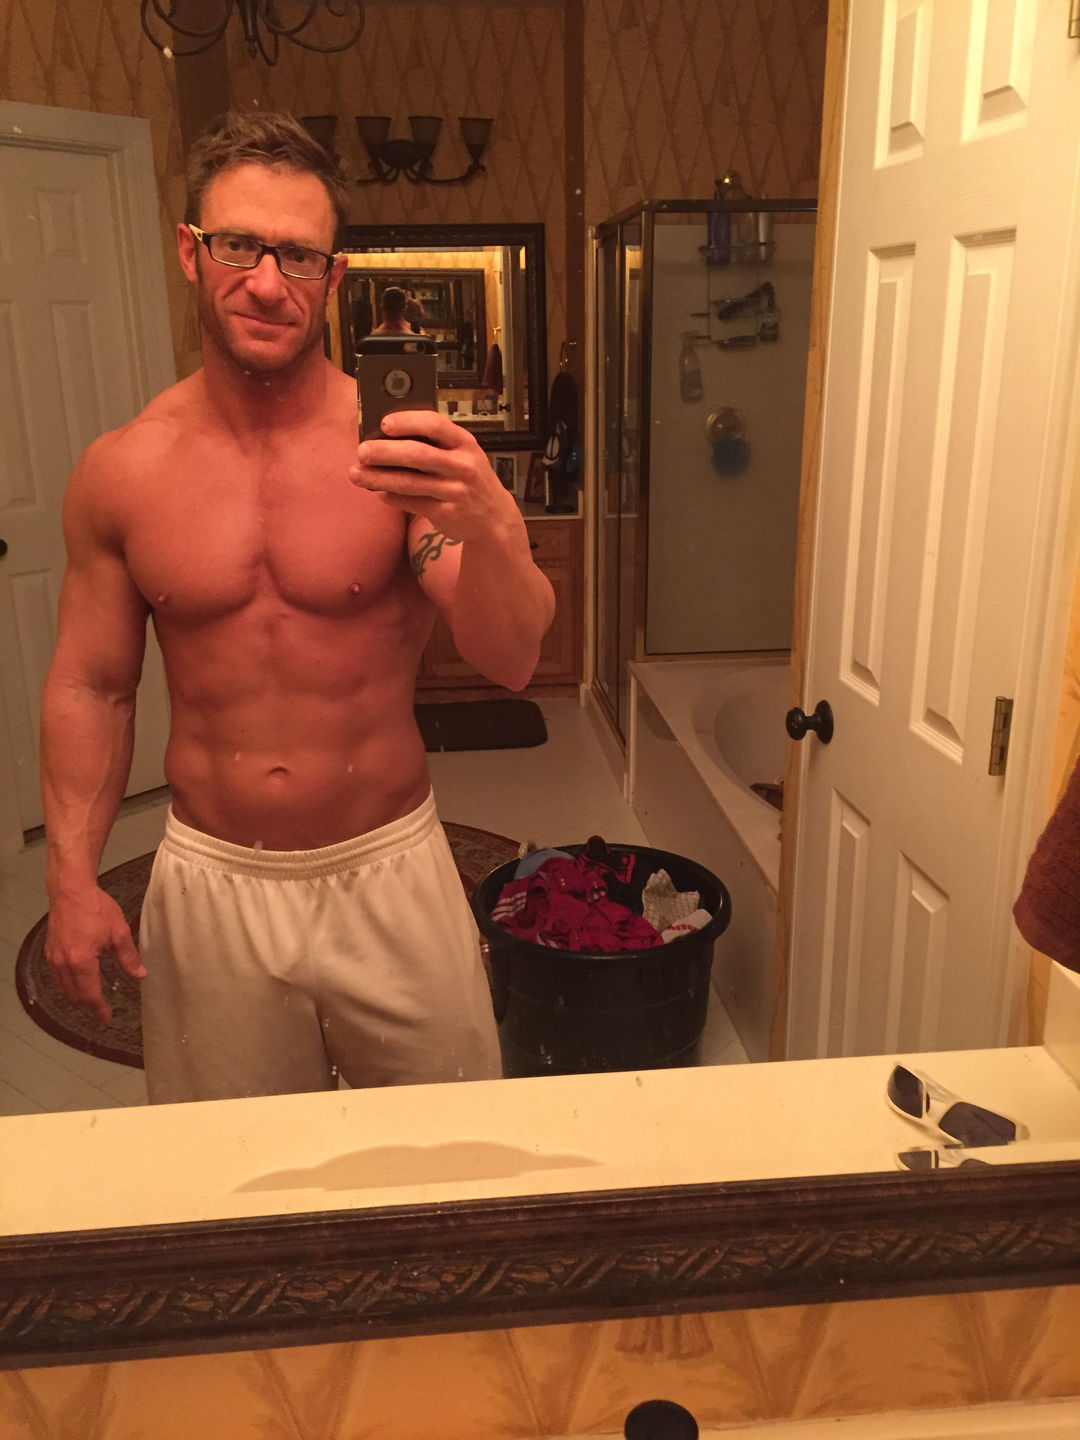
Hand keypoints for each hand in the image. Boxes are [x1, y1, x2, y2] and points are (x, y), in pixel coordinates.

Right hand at [43, 886, 146, 1026]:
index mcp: (82, 962)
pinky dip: (68, 985)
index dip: (99, 1009)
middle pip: (75, 995)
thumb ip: (129, 957)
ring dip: (78, 997)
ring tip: (92, 1002)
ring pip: (64, 988)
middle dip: (89, 1006)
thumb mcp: (118, 932)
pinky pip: (57, 977)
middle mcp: (64, 964)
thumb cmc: (96, 908)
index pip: (90, 995)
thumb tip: (140, 974)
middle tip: (101, 1013)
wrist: (71, 890)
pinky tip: (77, 983)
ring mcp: (54, 958)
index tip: (107, 1019)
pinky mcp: (50, 951)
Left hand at [349, 410, 518, 545]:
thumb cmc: (468, 478)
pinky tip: (378, 492)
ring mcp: (456, 491)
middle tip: (361, 451)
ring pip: (410, 482)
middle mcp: (462, 466)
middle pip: (418, 454)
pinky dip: (392, 497)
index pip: (435, 425)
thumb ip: (434, 444)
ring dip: (379, 478)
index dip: (408, 422)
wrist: (494, 518)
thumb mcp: (462, 454)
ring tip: (356, 474)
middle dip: (385, 452)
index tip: (384, 422)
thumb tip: (387, 435)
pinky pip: (412, 503)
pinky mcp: (447, 513)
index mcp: (464, 442)